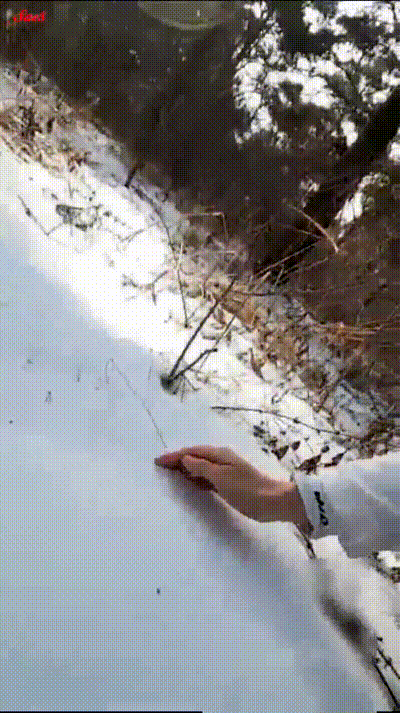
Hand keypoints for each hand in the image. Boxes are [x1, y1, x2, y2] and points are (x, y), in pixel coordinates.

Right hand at [154, 445, 286, 521]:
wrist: (273, 502)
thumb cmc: (247, 489)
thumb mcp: (221, 477)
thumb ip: (202, 467)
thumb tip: (186, 458)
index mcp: (219, 455)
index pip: (191, 452)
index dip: (174, 456)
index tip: (158, 461)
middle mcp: (221, 460)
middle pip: (195, 457)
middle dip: (178, 460)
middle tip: (161, 467)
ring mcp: (226, 471)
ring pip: (201, 467)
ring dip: (186, 469)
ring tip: (171, 474)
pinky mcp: (229, 483)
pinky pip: (207, 477)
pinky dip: (196, 478)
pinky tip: (191, 483)